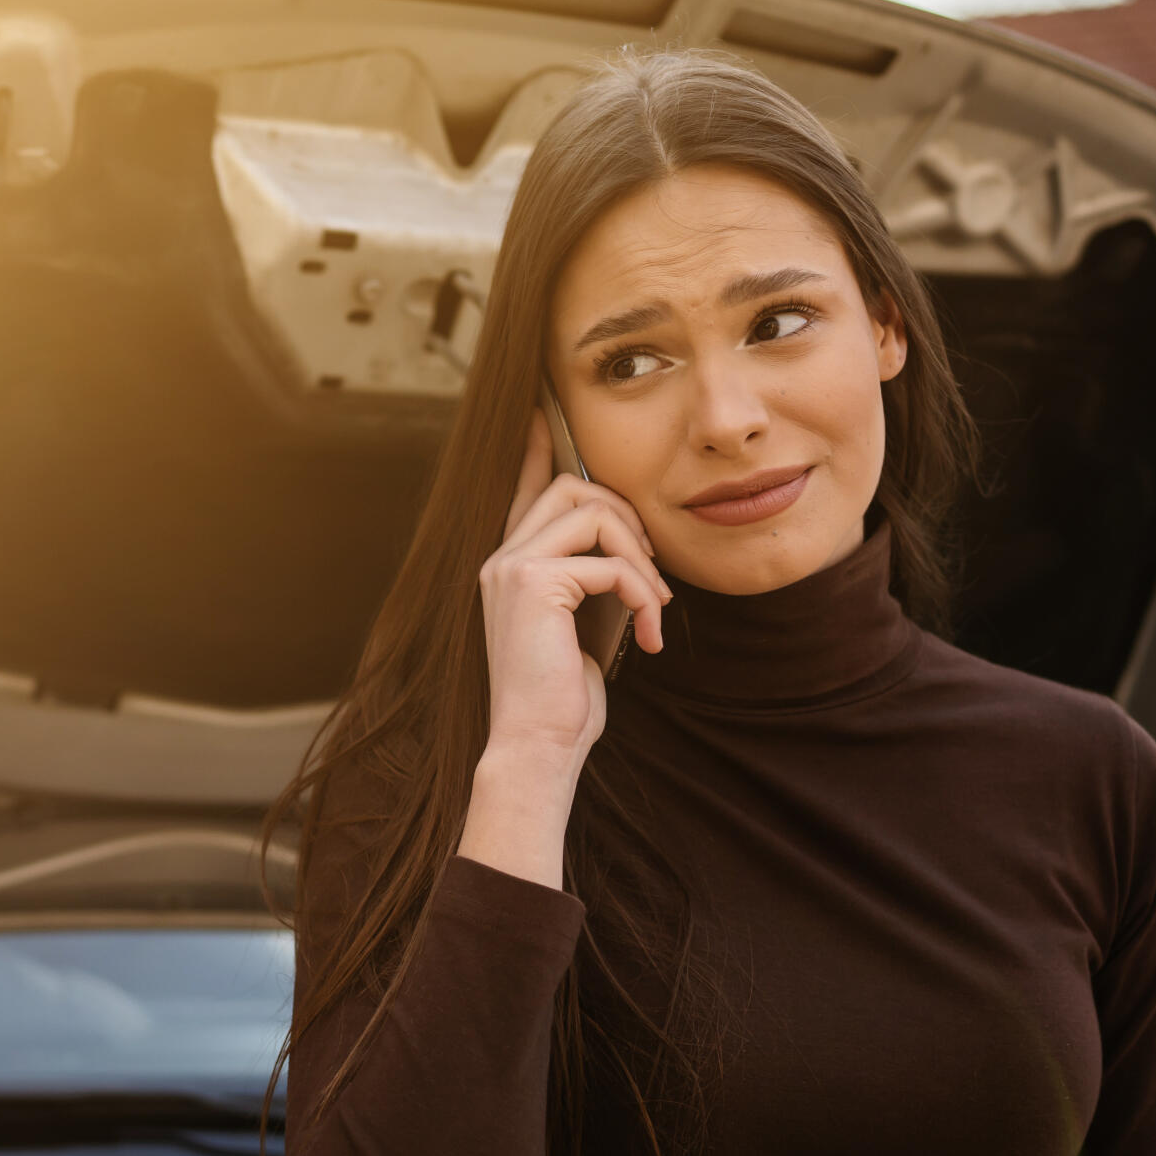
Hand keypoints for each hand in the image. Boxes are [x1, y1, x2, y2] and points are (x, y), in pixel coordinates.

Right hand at [457, 413, 668, 886]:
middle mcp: (500, 557)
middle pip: (573, 487)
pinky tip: (648, 632)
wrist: (538, 747)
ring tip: (655, 606)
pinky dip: (640, 592)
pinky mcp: (531, 584)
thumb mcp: (586, 626)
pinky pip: (606, 561)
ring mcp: (510, 567)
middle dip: (628, 518)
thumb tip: (631, 549)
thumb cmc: (566, 699)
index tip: (547, 408)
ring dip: (640, 557)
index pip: (525, 488)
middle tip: (655, 575)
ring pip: (592, 511)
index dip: (539, 446)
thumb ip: (594, 579)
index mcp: (510, 565)